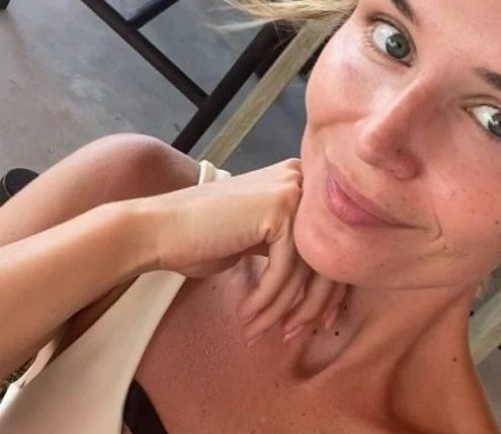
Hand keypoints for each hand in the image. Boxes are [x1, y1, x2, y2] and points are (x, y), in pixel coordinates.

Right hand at [132, 159, 345, 344]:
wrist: (156, 230)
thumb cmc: (201, 239)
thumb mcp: (259, 241)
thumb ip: (292, 252)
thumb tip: (325, 292)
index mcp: (300, 184)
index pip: (329, 246)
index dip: (327, 292)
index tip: (318, 322)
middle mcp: (301, 180)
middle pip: (325, 257)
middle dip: (310, 305)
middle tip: (291, 334)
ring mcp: (292, 191)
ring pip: (305, 269)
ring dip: (281, 309)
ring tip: (259, 331)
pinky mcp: (278, 210)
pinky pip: (283, 271)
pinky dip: (266, 300)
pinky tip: (247, 316)